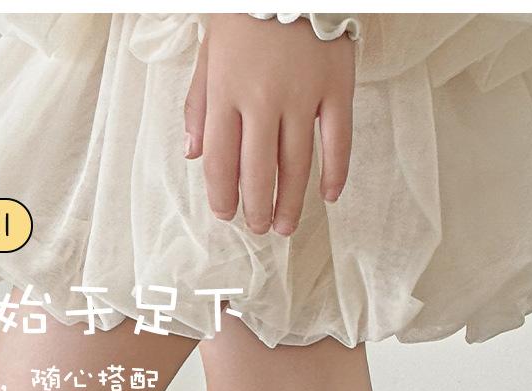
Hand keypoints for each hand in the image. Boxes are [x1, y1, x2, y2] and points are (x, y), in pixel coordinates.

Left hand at [184, 14, 354, 235]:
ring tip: (286, 226)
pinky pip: (338, 141)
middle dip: (256, 208)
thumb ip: (199, 102)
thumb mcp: (210, 50)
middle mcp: (262, 99)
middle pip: (258, 172)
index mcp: (226, 91)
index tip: (226, 214)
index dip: (222, 196)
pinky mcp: (336, 87)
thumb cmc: (245, 12)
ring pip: (296, 165)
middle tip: (259, 227)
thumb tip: (192, 153)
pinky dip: (335, 172)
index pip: (220, 161)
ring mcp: (302, 95)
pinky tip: (329, 195)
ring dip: (291, 203)